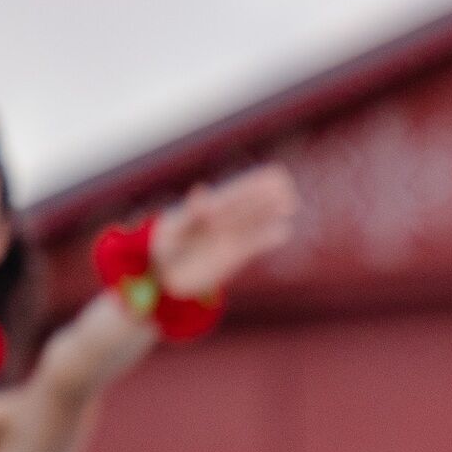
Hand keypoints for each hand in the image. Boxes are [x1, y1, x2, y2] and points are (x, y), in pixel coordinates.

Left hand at [146, 164, 300, 300]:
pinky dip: (268, 238)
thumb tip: (203, 191)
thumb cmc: (161, 248)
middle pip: (245, 205)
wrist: (162, 276)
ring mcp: (226, 238)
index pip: (232, 195)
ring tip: (290, 201)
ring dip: (270, 212)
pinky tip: (284, 231)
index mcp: (203, 211)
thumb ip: (190, 213)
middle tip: (285, 180)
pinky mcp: (232, 256)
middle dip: (264, 194)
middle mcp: (217, 222)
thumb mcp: (172, 230)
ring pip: (252, 222)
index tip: (268, 175)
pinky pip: (253, 245)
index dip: (250, 184)